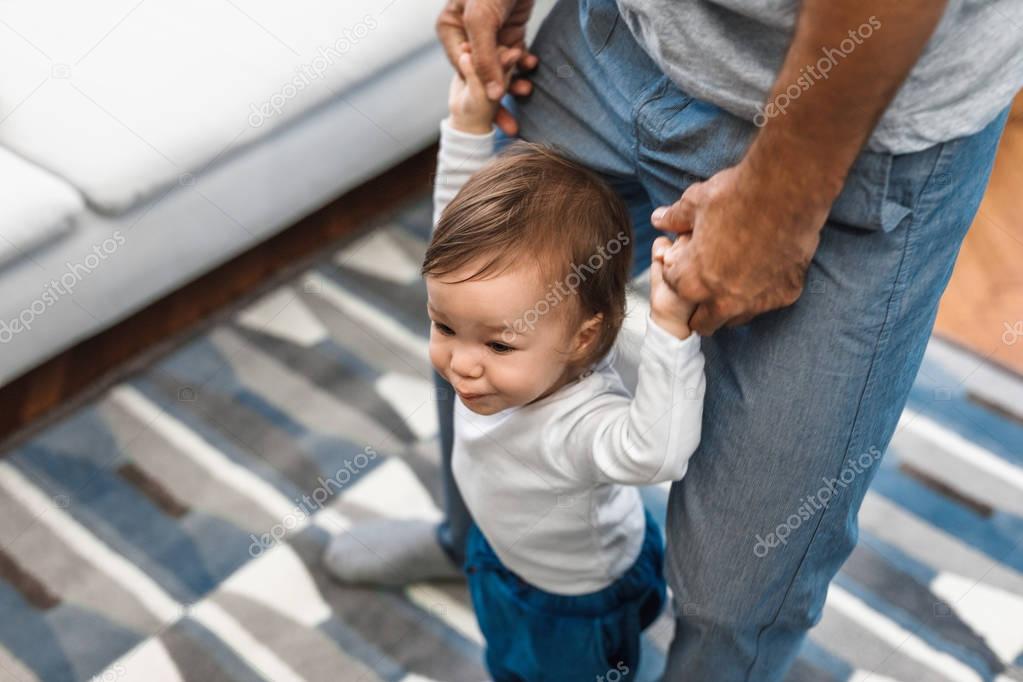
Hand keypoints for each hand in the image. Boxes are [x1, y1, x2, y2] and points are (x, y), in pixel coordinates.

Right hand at [437, 0, 538, 135]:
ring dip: (513, 83)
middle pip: (481, 73)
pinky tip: (532, 71)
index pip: (463, 69)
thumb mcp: (482, 19)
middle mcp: (466, 34)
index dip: (479, 90)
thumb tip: (493, 95)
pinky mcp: (509, 30)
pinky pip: (514, 57)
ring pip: (499, 68)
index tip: (496, 107)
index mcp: (450, 29)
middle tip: (511, 128)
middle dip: (497, 99)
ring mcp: (489, 33)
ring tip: (527, 95)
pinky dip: (523, 66)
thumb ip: (485, 58)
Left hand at [652, 161, 826, 335]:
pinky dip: (762, 292)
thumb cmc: (736, 194)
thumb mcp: (696, 203)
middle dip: (699, 305)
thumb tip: (659, 219)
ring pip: (736, 318)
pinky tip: (764, 268)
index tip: (688, 257)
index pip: (675, 287)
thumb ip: (675, 218)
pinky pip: (767, 302)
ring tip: (734, 276)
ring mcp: (757, 302)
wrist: (789, 189)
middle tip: (707, 278)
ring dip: (729, 304)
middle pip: (703, 322)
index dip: (678, 270)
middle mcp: (723, 301)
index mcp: (693, 282)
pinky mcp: (786, 295)